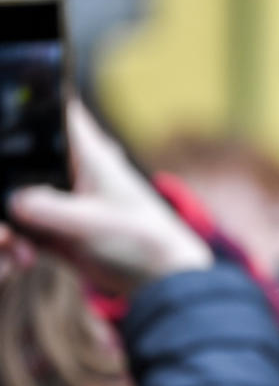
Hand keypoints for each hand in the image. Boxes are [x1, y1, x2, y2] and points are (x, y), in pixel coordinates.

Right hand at [7, 100, 213, 295]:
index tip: (5, 122)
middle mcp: (71, 169)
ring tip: (16, 243)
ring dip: (9, 216)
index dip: (26, 108)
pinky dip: (18, 239)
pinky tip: (25, 255)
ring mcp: (60, 197)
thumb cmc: (139, 240)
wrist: (157, 278)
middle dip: (5, 172)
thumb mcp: (92, 224)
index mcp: (88, 154)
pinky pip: (21, 224)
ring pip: (15, 191)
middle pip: (21, 153)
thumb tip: (13, 200)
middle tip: (6, 208)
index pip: (56, 110)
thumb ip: (51, 210)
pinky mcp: (53, 225)